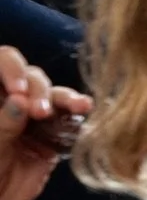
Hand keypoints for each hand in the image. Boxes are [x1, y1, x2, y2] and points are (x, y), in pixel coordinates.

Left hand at [0, 47, 92, 199]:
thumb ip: (2, 125)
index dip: (11, 69)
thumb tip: (19, 100)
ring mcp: (34, 117)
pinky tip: (84, 110)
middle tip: (39, 112)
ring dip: (65, 98)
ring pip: (53, 95)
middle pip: (31, 78)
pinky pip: (68, 118)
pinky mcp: (54, 134)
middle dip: (39, 90)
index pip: (2, 65)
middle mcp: (13, 102)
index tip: (17, 90)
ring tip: (77, 106)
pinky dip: (77, 113)